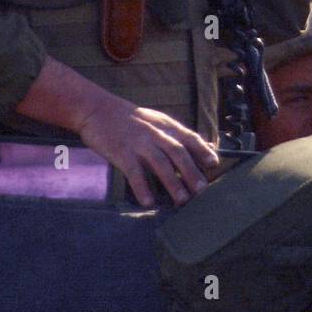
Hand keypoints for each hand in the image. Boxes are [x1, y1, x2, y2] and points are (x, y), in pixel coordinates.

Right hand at [76, 100, 220, 207]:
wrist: (97, 109)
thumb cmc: (131, 119)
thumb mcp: (157, 121)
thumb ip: (177, 134)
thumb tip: (204, 146)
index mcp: (166, 125)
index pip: (190, 137)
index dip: (203, 151)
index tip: (214, 165)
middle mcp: (155, 133)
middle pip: (178, 153)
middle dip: (191, 171)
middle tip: (202, 190)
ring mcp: (138, 143)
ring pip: (159, 163)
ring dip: (172, 182)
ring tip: (182, 200)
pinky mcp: (121, 152)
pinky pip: (134, 172)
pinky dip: (142, 187)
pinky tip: (148, 202)